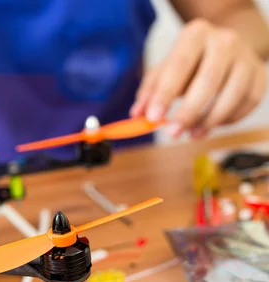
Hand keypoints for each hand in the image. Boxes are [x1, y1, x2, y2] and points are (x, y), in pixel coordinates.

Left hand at [131, 19, 266, 137]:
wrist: (224, 47)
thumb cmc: (189, 61)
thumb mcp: (164, 70)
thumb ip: (149, 91)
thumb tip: (137, 115)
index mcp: (195, 35)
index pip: (179, 65)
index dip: (166, 94)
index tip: (153, 117)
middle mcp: (224, 41)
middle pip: (208, 81)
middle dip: (189, 112)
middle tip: (173, 133)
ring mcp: (245, 58)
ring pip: (232, 95)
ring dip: (210, 120)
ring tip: (192, 134)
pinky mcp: (260, 75)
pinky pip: (248, 102)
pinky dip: (229, 119)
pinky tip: (211, 125)